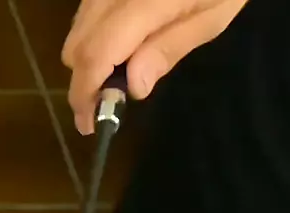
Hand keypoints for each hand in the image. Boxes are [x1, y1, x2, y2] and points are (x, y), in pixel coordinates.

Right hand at [60, 0, 247, 133]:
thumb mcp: (213, 14)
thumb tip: (131, 88)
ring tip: (120, 71)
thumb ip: (169, 48)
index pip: (95, 56)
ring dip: (90, 57)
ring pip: (76, 29)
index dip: (85, 94)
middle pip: (76, 46)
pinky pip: (86, 11)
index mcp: (143, 3)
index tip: (91, 124)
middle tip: (109, 102)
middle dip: (85, 79)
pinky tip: (122, 41)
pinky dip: (95, 34)